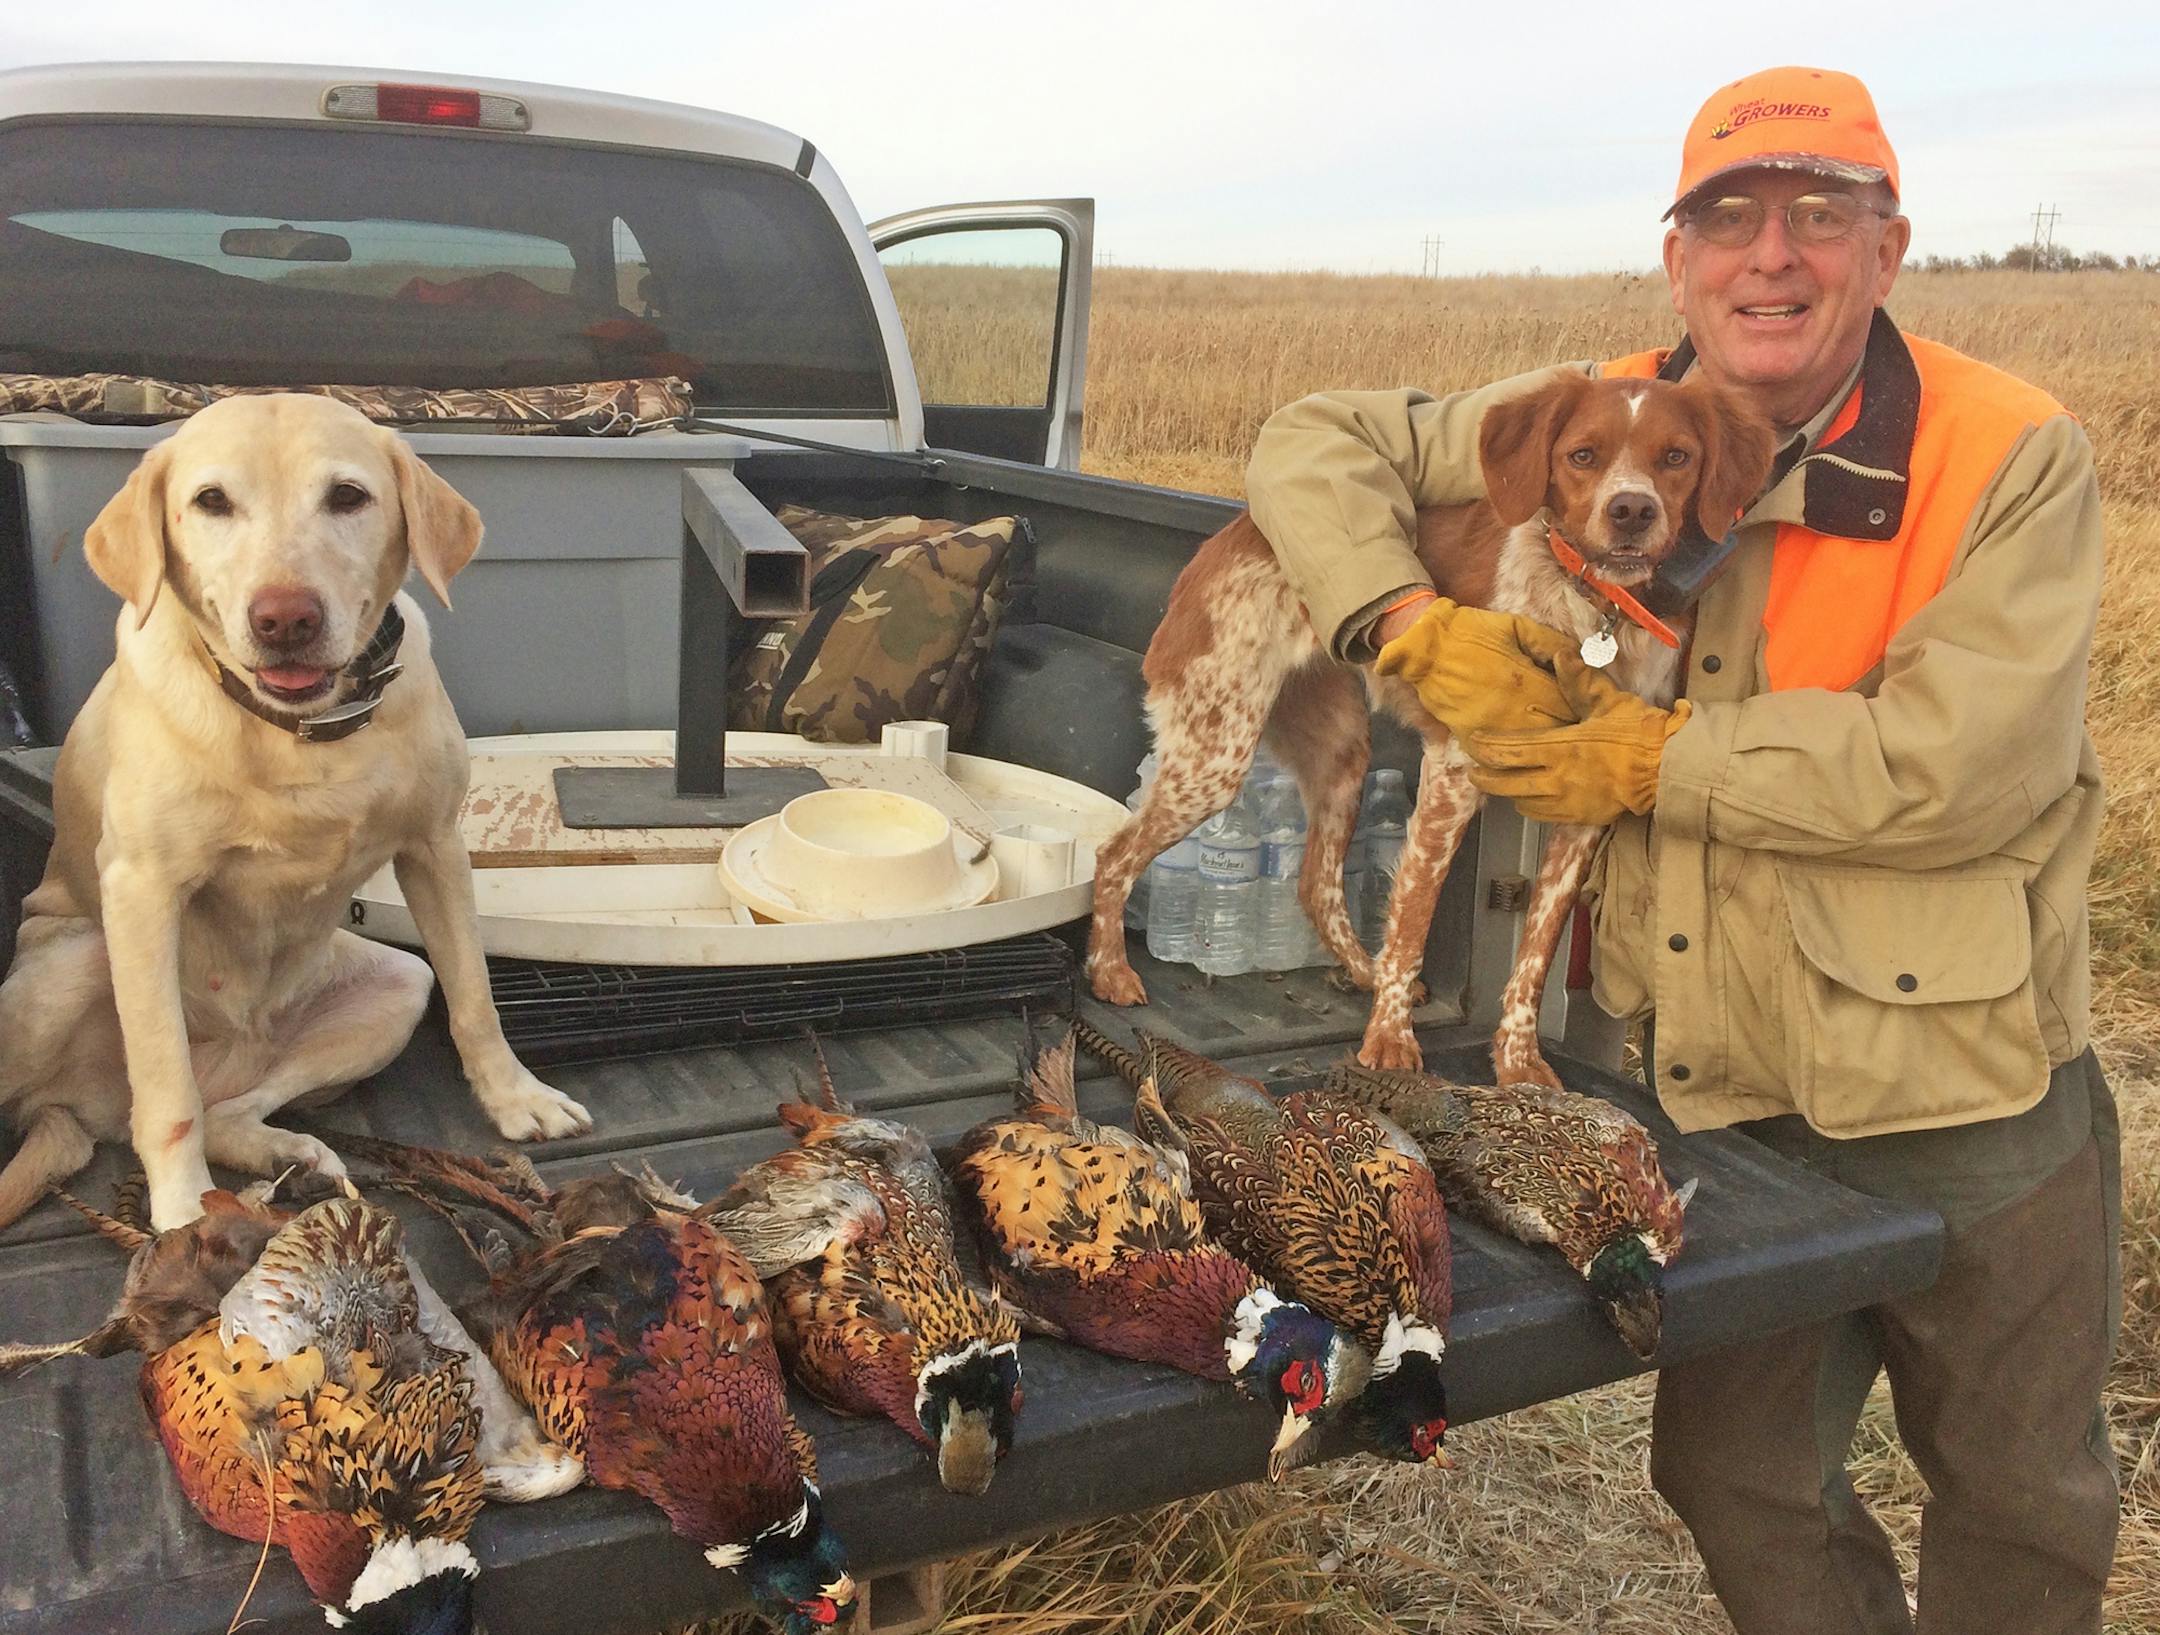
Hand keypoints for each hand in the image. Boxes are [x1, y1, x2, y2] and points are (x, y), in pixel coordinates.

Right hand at [1374, 598, 1587, 741]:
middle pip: (1556, 734)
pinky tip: (1525, 754)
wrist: (1427, 648)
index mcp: (1527, 681)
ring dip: (1546, 749)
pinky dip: (1515, 759)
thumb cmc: (1473, 632)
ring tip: (1558, 745)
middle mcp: (1513, 711)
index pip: (1571, 705)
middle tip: (1582, 729)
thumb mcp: (1516, 625)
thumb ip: (1551, 641)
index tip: (1593, 709)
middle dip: (1571, 731)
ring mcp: (1491, 729)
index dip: (1586, 709)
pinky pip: (1500, 760)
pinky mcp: (1471, 739)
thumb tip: (1581, 656)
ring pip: (1530, 751)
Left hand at [1466, 697, 1693, 826]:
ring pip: (1523, 803)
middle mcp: (1558, 779)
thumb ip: (1580, 680)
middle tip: (1474, 772)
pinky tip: (1531, 799)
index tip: (1475, 742)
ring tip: (1502, 783)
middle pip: (1507, 784)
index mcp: (1561, 747)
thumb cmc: (1638, 732)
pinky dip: (1532, 807)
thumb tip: (1561, 654)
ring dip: (1509, 793)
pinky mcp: (1581, 816)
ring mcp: (1568, 802)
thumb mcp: (1608, 700)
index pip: (1510, 750)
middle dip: (1485, 779)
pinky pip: (1545, 816)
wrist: (1667, 769)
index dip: (1487, 747)